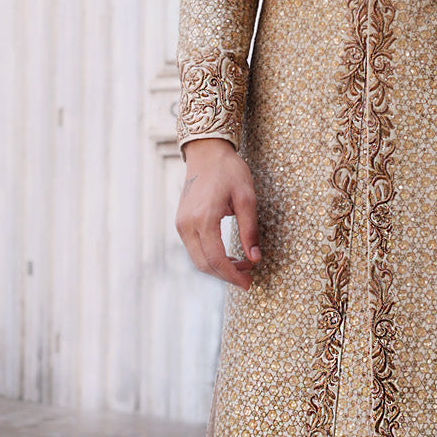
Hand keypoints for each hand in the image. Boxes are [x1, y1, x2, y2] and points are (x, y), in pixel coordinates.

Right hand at [176, 139, 261, 289]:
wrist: (206, 153)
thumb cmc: (229, 171)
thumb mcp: (247, 197)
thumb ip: (250, 230)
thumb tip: (255, 258)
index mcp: (204, 218)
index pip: (216, 259)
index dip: (233, 276)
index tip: (249, 284)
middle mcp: (187, 224)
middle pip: (204, 264)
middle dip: (227, 275)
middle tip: (249, 277)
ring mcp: (181, 224)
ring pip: (198, 259)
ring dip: (219, 268)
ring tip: (242, 266)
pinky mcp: (181, 223)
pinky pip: (194, 249)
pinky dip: (210, 258)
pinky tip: (228, 255)